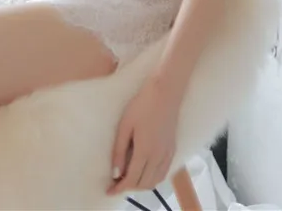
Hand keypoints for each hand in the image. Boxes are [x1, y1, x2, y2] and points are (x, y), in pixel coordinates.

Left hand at [106, 76, 180, 195]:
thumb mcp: (125, 126)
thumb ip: (119, 151)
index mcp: (144, 151)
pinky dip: (153, 179)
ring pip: (155, 181)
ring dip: (142, 185)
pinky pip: (163, 173)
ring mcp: (167, 154)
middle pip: (144, 184)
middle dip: (129, 188)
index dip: (119, 188)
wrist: (165, 92)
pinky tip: (146, 172)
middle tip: (116, 183)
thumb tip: (115, 172)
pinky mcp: (173, 149)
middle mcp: (158, 157)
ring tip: (129, 179)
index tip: (109, 191)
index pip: (131, 179)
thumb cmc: (142, 104)